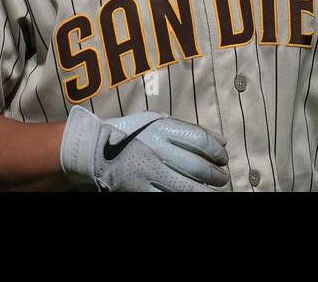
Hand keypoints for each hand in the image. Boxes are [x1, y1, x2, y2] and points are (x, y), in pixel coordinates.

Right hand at [59, 106, 230, 191]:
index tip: (223, 157)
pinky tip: (194, 195)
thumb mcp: (156, 120)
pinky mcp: (141, 190)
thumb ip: (187, 129)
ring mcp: (148, 172)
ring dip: (207, 191)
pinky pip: (171, 198)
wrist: (94, 150)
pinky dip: (187, 197)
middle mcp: (156, 150)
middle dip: (217, 175)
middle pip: (199, 167)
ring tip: (213, 190)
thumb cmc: (130, 132)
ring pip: (188, 188)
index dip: (218, 151)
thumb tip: (220, 141)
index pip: (201, 141)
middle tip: (222, 177)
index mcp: (161, 129)